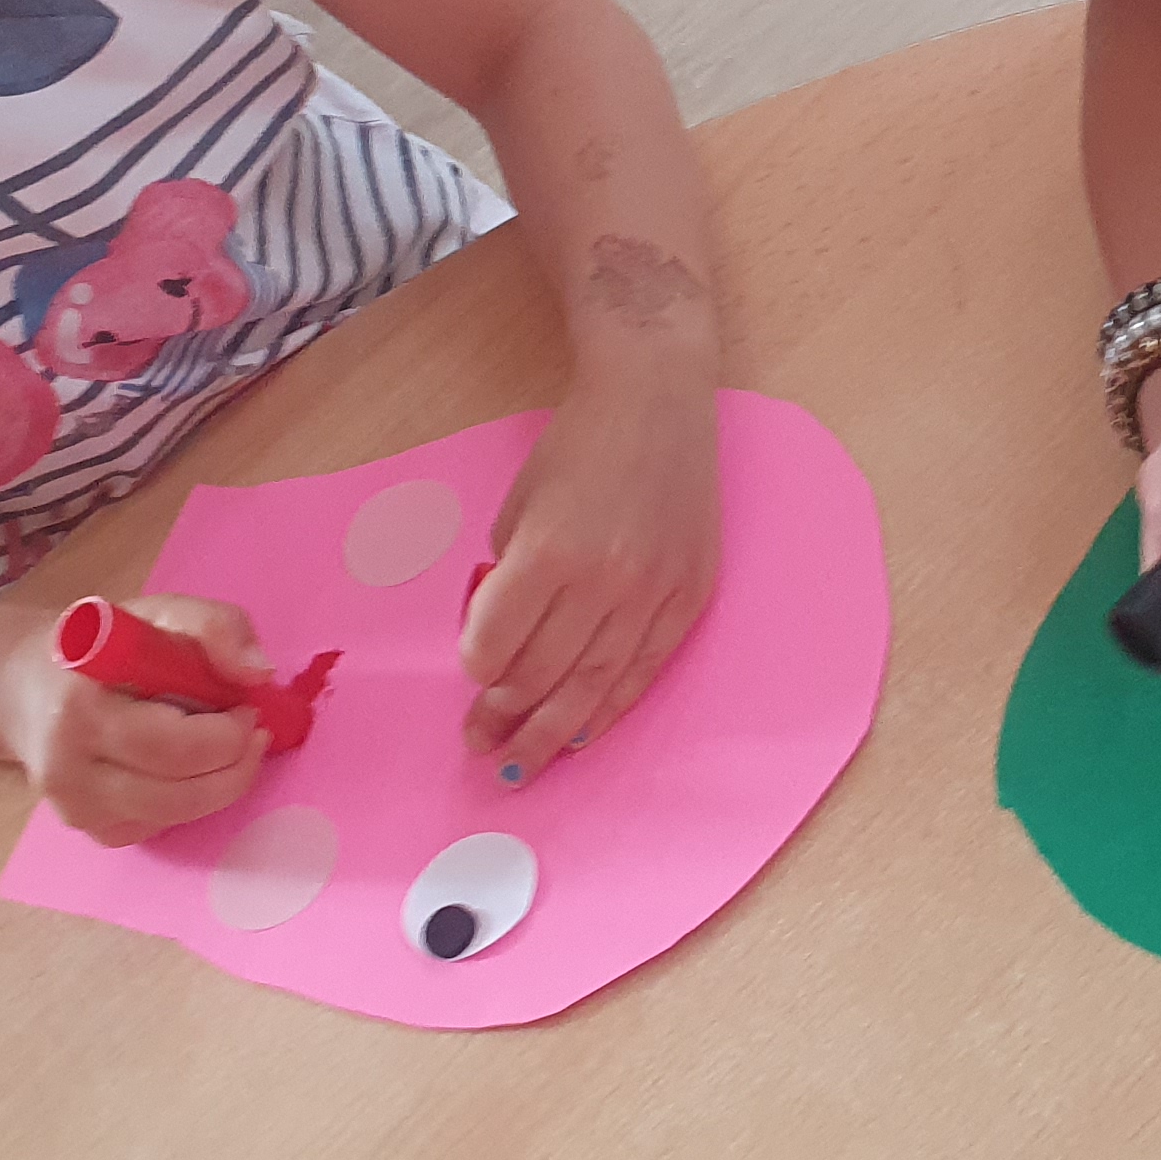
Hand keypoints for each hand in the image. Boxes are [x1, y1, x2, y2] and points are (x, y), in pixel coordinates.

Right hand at [0, 592, 270, 845]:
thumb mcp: (157, 612)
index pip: (170, 747)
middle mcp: (68, 771)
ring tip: (232, 747)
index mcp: (79, 711)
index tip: (248, 706)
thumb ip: (214, 626)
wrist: (24, 687)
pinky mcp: (89, 830)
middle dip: (236, 765)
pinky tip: (188, 766)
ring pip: (174, 816)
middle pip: (177, 794)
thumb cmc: (98, 646)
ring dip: (221, 784)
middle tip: (255, 733)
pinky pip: (161, 826)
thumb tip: (258, 673)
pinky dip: (191, 800)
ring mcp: (75, 809)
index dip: (227, 733)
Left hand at [461, 380, 717, 772]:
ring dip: (555, 731)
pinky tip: (586, 733)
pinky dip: (614, 706)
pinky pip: (647, 668)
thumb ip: (510, 574)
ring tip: (525, 762)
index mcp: (547, 551)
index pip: (497, 643)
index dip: (477, 670)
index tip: (471, 679)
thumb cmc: (578, 444)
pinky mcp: (689, 592)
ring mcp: (653, 590)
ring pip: (597, 685)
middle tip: (482, 747)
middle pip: (545, 675)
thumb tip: (501, 640)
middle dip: (506, 720)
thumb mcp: (520, 502)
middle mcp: (603, 579)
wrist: (658, 398)